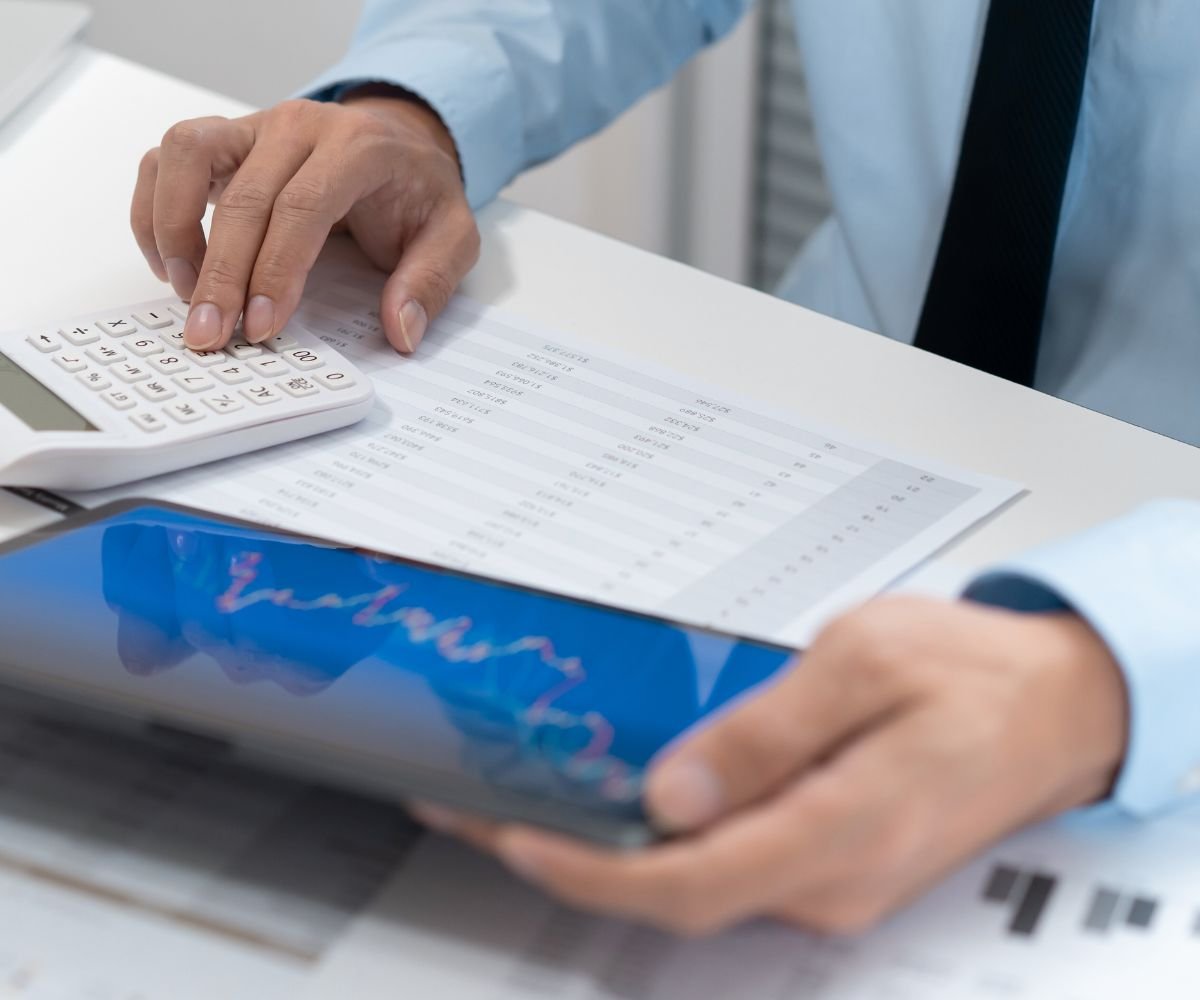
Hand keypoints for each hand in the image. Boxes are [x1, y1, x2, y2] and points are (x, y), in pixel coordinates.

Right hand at [131, 91, 478, 352]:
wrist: (401, 142)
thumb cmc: (418, 192)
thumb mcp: (453, 237)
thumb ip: (430, 282)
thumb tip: (401, 331)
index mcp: (357, 147)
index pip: (303, 206)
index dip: (276, 270)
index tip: (262, 326)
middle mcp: (298, 126)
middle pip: (242, 196)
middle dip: (221, 274)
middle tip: (211, 334)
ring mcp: (253, 127)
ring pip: (185, 156)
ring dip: (173, 230)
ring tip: (186, 295)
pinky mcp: (223, 140)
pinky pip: (166, 161)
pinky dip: (155, 212)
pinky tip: (171, 267)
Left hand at [413, 596, 1128, 935]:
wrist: (1058, 706)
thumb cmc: (973, 674)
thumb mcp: (864, 663)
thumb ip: (765, 732)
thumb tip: (673, 793)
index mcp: (838, 831)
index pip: (683, 884)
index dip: (586, 872)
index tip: (512, 839)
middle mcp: (831, 881)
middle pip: (674, 895)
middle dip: (573, 860)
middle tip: (486, 813)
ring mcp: (833, 883)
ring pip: (698, 885)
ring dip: (612, 849)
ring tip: (534, 799)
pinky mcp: (832, 865)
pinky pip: (732, 866)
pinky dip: (665, 842)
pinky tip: (628, 801)